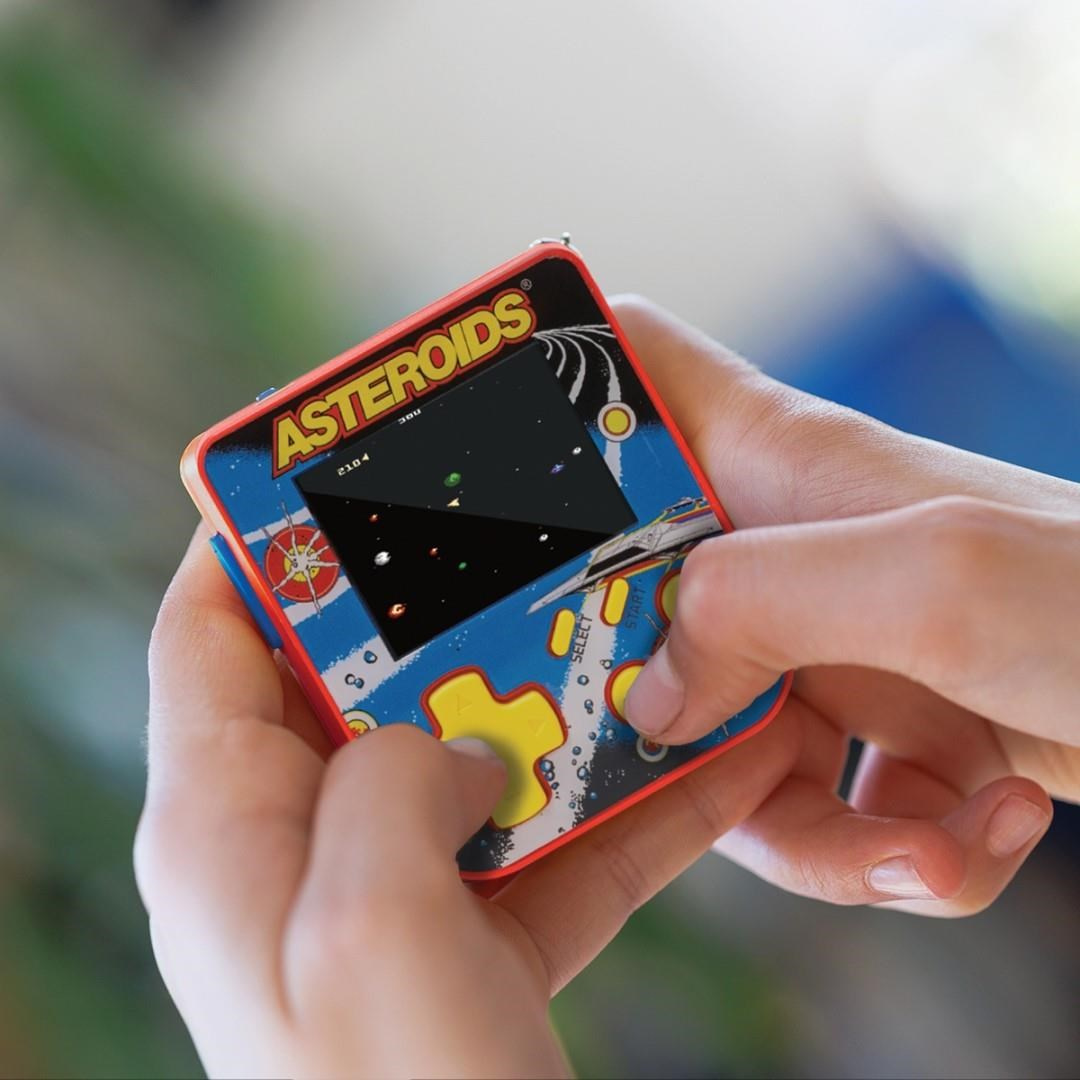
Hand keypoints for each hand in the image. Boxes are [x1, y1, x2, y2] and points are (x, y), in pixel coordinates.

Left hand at [136, 528, 801, 1077]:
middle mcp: (295, 847)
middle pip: (356, 676)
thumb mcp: (372, 925)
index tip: (331, 463)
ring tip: (628, 627)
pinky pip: (546, 836)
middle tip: (522, 535)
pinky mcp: (469, 935)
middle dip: (439, 606)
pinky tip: (704, 756)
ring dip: (551, 698)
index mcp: (222, 829)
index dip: (257, 536)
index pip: (209, 631)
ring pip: (467, 748)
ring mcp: (387, 890)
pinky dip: (618, 798)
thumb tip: (456, 738)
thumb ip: (396, 783)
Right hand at [616, 296, 1079, 915]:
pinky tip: (971, 837)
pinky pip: (805, 808)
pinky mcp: (869, 727)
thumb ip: (761, 611)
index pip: (638, 364)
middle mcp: (784, 548)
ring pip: (711, 741)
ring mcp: (822, 642)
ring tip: (923, 841)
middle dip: (642, 702)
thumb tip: (646, 691)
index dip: (555, 377)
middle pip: (630, 598)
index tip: (482, 441)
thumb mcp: (932, 582)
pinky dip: (882, 853)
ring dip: (805, 832)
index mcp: (782, 465)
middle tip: (695, 758)